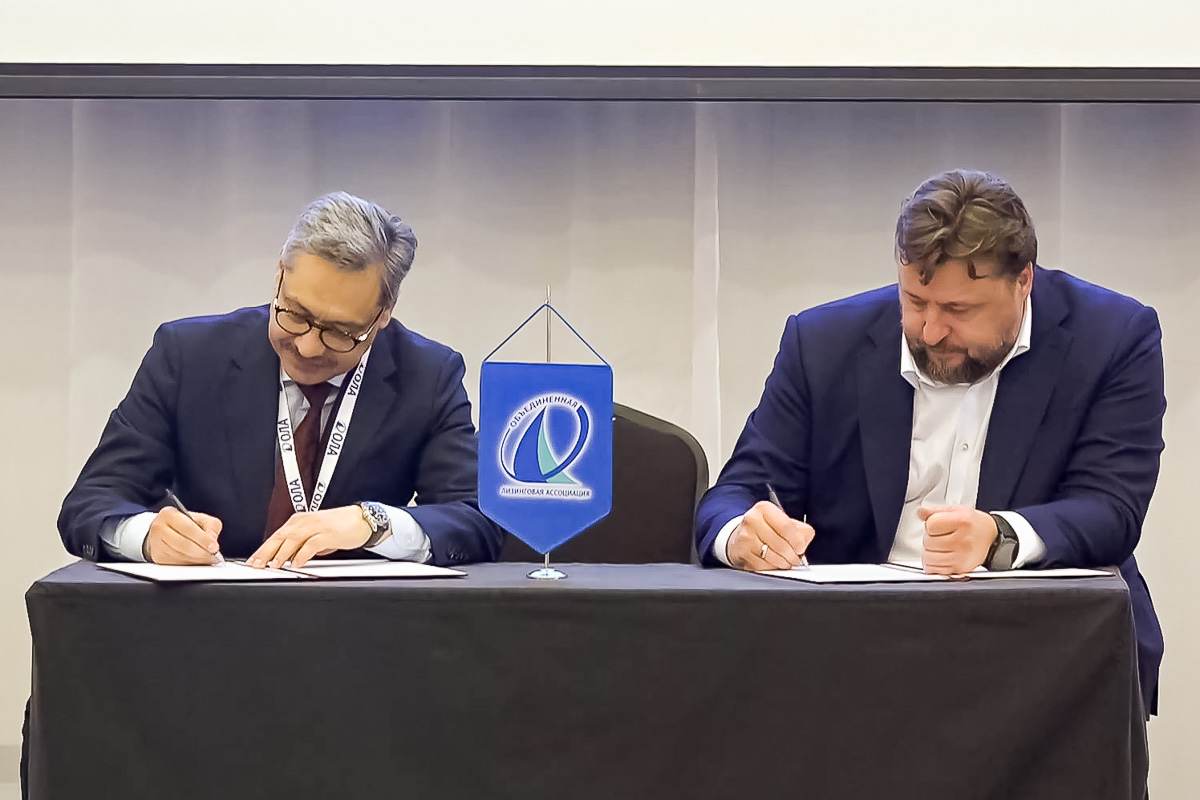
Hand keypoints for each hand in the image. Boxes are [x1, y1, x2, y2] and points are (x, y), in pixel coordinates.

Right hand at [144, 507, 223, 564]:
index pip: (188, 528)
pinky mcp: (157, 557)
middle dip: (202, 552)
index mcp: (169, 514)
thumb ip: (211, 525)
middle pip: (184, 545)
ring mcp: (156, 544)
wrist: (166, 531)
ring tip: (207, 559)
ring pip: (180, 556)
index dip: (203, 539)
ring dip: (197, 560)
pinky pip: (176, 564)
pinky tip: (196, 561)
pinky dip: (189, 565)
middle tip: (213, 556)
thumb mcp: (200, 519)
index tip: (214, 547)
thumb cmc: (184, 524)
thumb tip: (212, 539)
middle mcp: (159, 528)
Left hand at [248, 505, 369, 569]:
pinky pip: (311, 545)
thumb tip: (290, 558)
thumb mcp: (316, 535)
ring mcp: (316, 526)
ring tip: (273, 565)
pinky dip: (302, 555)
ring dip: (281, 553)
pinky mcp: (328, 533)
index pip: (276, 535)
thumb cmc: (340, 527)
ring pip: (293, 540)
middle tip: (256, 564)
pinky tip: (297, 563)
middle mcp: (305, 521)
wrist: (362, 519)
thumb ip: (302, 545)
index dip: (263, 549)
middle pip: (280, 536)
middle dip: (266, 551)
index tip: (253, 561)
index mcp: (300, 520)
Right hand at [727, 501, 813, 570]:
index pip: (786, 527)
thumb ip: (800, 530)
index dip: (797, 541)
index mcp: (764, 509)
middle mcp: (752, 521)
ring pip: (772, 558)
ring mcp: (745, 538)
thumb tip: (802, 544)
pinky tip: (773, 563)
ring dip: (784, 563)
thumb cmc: (766, 528)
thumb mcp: (784, 521)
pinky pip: (763, 566)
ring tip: (786, 561)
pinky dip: (772, 568)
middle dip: (792, 556)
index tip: (801, 548)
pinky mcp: (742, 553)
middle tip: (796, 559)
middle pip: (781, 545)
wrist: (742, 535)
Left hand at [919, 505, 996, 574]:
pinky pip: (934, 570)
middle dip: (930, 538)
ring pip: (928, 557)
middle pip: (928, 542)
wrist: (990, 537)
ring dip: (929, 553)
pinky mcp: (960, 570)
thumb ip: (935, 511)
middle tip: (940, 536)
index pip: (931, 524)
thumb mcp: (956, 510)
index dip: (931, 524)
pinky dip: (933, 565)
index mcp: (962, 521)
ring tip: (940, 547)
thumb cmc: (973, 523)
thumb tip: (921, 512)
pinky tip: (941, 558)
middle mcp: (963, 540)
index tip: (937, 524)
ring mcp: (962, 557)